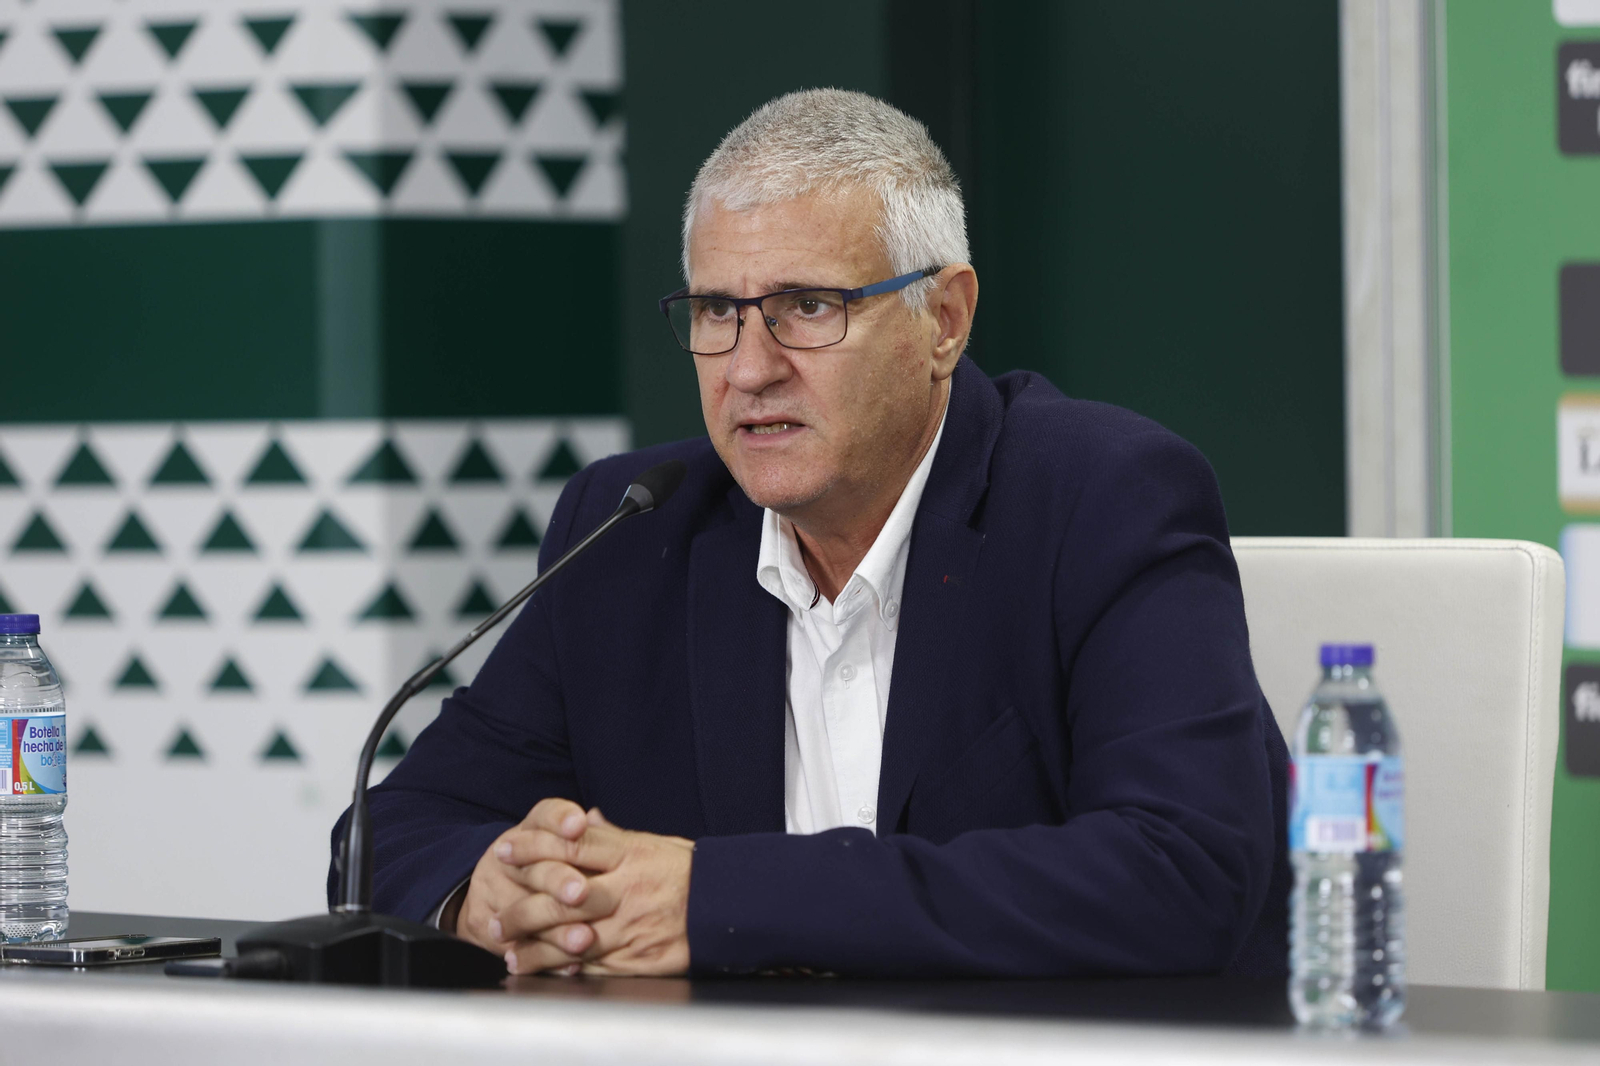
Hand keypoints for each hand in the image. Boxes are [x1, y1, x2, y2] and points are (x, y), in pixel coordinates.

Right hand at [453, 800, 598, 969]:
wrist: (490, 892)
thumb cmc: (547, 862)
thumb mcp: (563, 842)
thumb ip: (588, 834)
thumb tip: (598, 818)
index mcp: (531, 830)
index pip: (544, 816)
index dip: (560, 819)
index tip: (578, 824)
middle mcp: (509, 857)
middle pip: (536, 866)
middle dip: (558, 879)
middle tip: (580, 892)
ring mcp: (495, 893)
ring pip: (526, 911)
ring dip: (557, 929)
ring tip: (583, 938)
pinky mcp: (486, 928)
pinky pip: (519, 946)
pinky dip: (548, 958)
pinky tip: (570, 965)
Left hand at [494, 799, 693, 975]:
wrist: (733, 907)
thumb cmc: (692, 874)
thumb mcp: (658, 843)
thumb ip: (617, 836)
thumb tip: (586, 817)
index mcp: (631, 854)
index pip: (572, 845)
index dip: (533, 846)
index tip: (505, 849)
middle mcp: (627, 889)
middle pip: (562, 894)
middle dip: (523, 904)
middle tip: (497, 912)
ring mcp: (631, 926)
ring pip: (570, 935)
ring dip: (534, 944)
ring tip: (508, 946)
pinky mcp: (638, 959)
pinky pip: (593, 966)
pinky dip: (563, 967)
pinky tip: (541, 968)